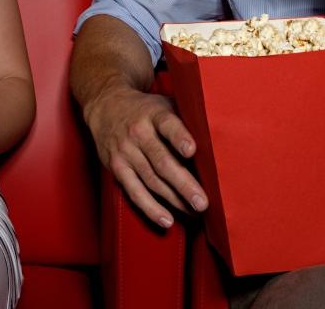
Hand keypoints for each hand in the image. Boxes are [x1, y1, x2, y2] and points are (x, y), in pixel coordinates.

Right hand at [84, 85, 206, 227]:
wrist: (106, 106)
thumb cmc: (146, 109)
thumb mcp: (164, 103)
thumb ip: (185, 118)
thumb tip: (218, 139)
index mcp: (154, 114)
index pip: (167, 125)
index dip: (179, 137)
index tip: (192, 150)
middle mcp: (138, 133)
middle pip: (162, 161)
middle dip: (184, 184)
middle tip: (203, 202)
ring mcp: (125, 151)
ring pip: (152, 180)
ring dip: (174, 199)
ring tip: (195, 211)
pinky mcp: (117, 168)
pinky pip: (134, 192)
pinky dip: (151, 208)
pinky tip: (167, 220)